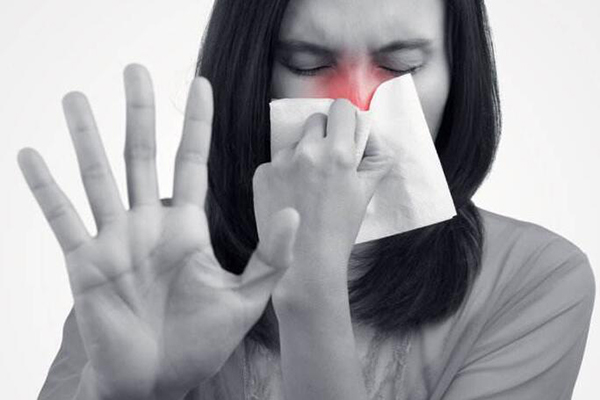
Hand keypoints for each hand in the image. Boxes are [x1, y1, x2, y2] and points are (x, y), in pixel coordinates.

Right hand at [17, 64, 299, 399]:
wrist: (160, 379)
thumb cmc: (201, 342)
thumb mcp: (246, 297)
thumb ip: (271, 256)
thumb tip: (295, 212)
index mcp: (187, 226)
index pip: (192, 161)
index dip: (195, 123)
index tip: (199, 84)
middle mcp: (149, 223)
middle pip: (143, 154)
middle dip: (139, 112)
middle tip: (135, 69)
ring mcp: (115, 239)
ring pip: (98, 175)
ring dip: (86, 137)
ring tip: (76, 98)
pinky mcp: (85, 262)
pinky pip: (62, 218)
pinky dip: (45, 188)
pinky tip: (30, 156)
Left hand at [253, 99, 392, 306]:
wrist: (305, 263)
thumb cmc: (340, 229)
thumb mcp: (366, 193)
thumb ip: (375, 159)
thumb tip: (369, 135)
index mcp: (337, 153)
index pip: (341, 108)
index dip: (345, 118)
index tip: (345, 130)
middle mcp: (307, 151)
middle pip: (315, 120)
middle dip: (324, 134)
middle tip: (328, 160)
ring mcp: (281, 162)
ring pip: (294, 143)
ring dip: (302, 155)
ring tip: (307, 187)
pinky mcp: (262, 174)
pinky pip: (276, 162)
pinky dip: (283, 173)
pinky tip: (290, 196)